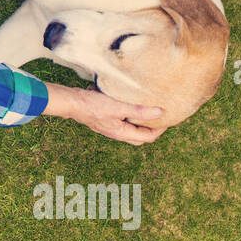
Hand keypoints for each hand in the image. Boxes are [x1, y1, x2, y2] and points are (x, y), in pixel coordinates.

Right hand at [42, 82, 166, 144]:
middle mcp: (117, 133)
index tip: (168, 118)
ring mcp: (110, 127)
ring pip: (131, 129)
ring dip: (141, 122)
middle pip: (140, 137)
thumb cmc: (93, 105)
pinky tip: (131, 104)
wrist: (71, 102)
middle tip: (160, 117)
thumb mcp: (119, 107)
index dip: (160, 129)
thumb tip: (160, 112)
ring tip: (149, 110)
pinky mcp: (105, 120)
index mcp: (122, 133)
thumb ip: (140, 111)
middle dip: (152, 129)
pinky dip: (131, 116)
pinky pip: (123, 121)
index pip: (147, 137)